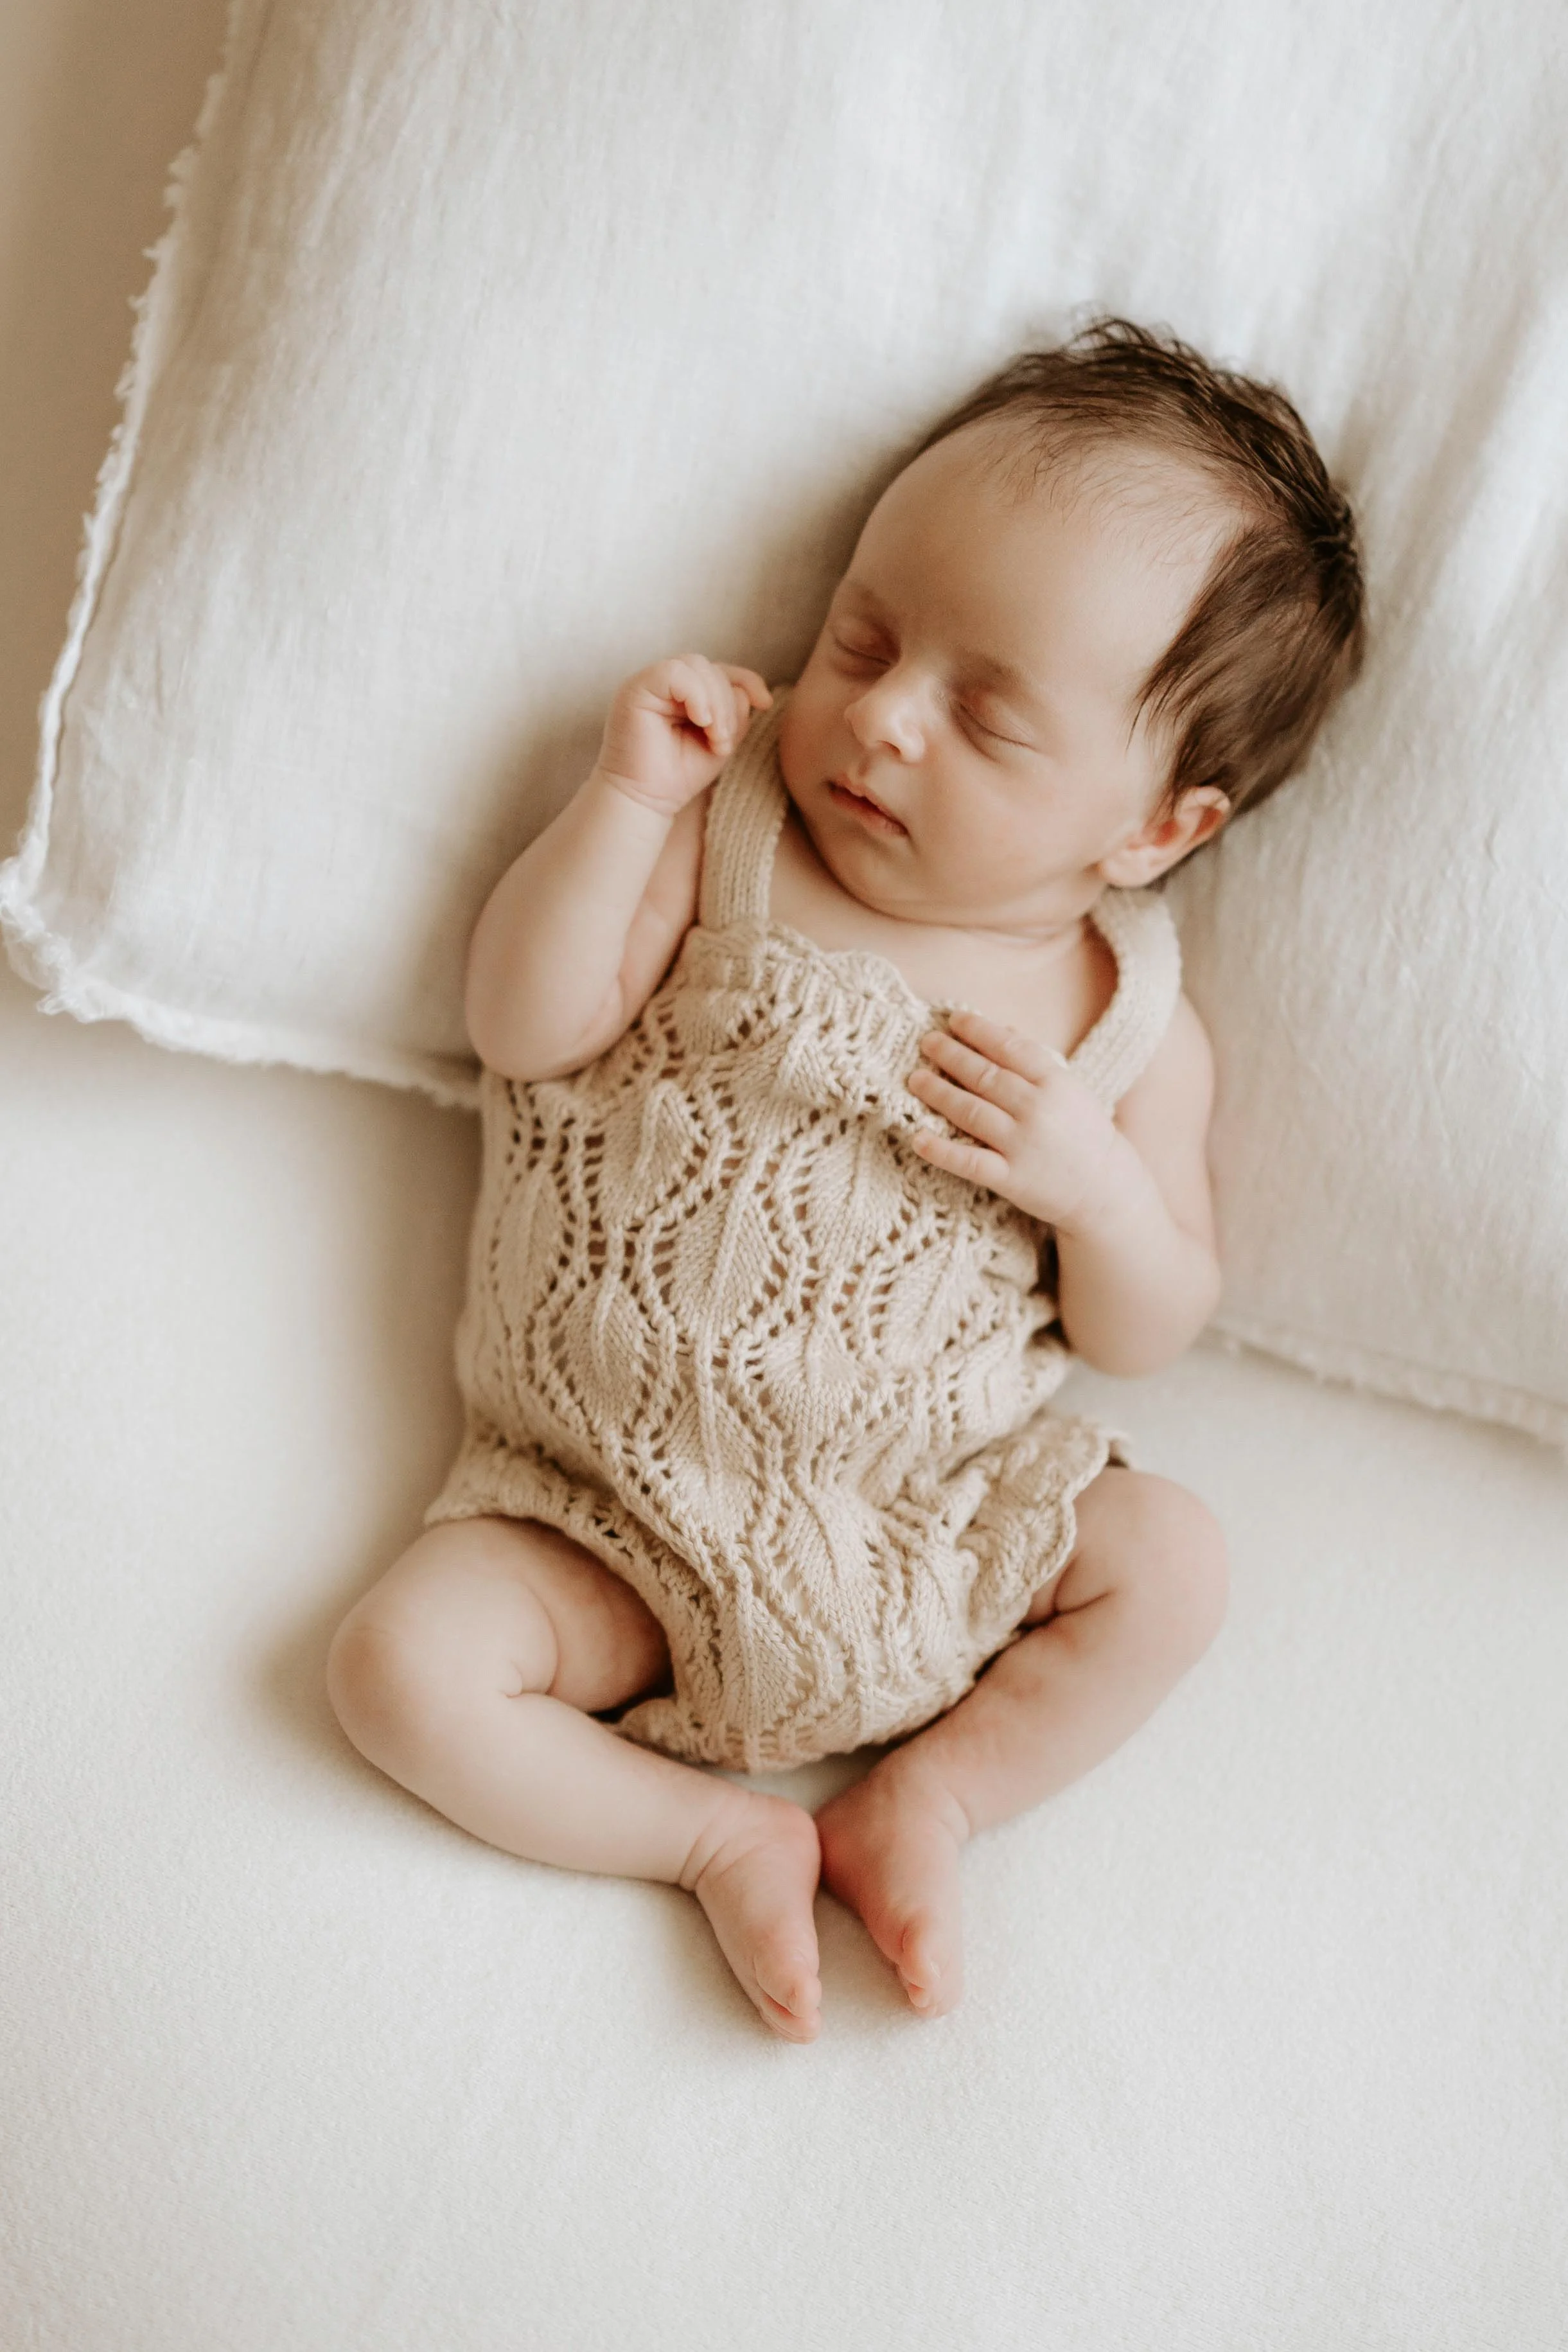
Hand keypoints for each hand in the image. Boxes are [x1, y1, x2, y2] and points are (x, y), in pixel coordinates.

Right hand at [593, 657, 771, 818]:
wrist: (646, 800)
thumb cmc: (680, 774)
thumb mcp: (721, 740)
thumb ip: (735, 712)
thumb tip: (746, 690)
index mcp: (684, 692)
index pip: (720, 670)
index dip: (748, 680)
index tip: (765, 704)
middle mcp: (665, 683)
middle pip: (711, 668)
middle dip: (728, 704)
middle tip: (723, 742)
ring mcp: (648, 683)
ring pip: (696, 666)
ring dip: (715, 703)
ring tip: (714, 738)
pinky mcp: (635, 689)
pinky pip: (674, 673)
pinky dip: (696, 695)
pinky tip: (700, 721)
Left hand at [906, 1011, 1124, 1231]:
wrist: (1106, 1189)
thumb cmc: (1085, 1134)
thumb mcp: (1071, 1089)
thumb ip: (1037, 1060)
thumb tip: (1002, 1029)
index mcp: (1055, 1082)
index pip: (1009, 1048)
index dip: (978, 1031)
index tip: (953, 1020)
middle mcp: (1037, 1109)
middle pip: (984, 1076)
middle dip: (951, 1055)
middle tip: (926, 1042)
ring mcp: (1022, 1144)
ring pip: (971, 1112)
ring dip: (938, 1093)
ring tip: (915, 1079)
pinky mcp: (1010, 1178)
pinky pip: (969, 1161)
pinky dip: (941, 1150)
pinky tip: (917, 1138)